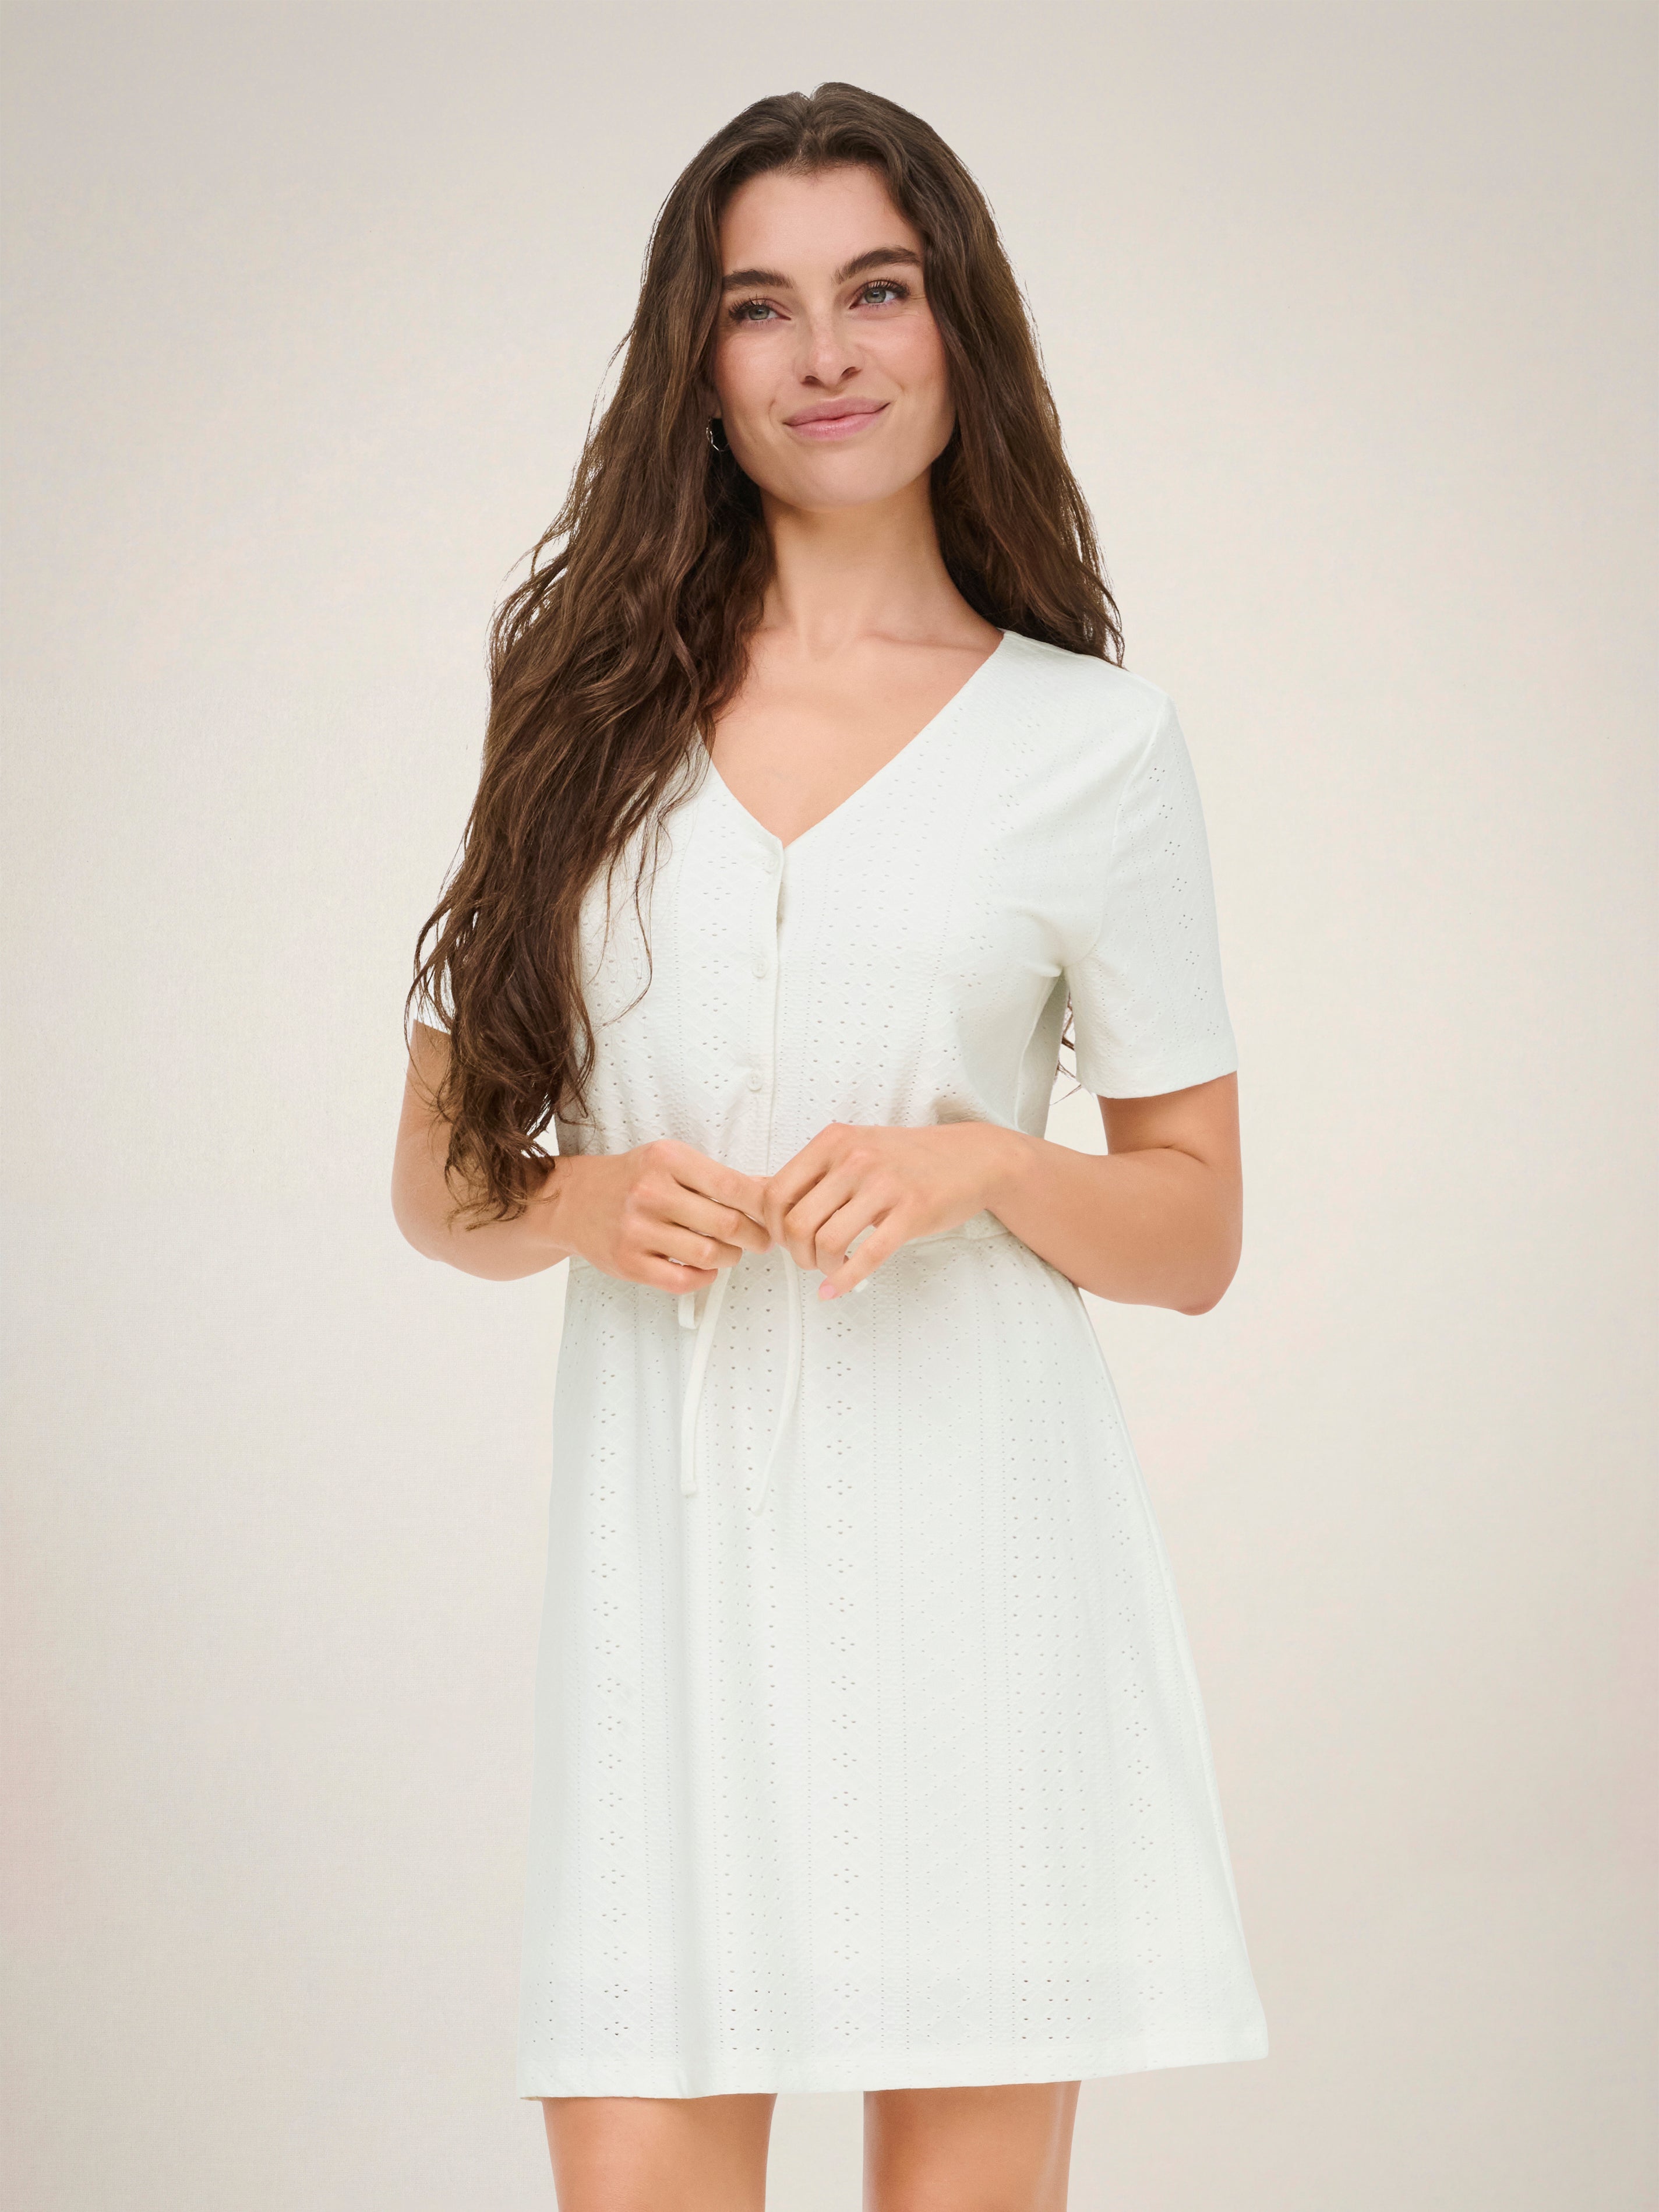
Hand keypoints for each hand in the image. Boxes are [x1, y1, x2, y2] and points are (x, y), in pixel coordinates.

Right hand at [536, 1138, 771, 1294]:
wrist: (573, 1201)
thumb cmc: (629, 1179)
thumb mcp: (670, 1162)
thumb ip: (716, 1178)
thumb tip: (768, 1189)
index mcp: (666, 1161)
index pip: (732, 1186)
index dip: (763, 1206)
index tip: (775, 1215)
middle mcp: (650, 1193)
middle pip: (727, 1223)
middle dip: (755, 1236)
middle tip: (761, 1239)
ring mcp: (637, 1230)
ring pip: (708, 1254)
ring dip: (730, 1257)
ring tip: (729, 1251)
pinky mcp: (628, 1263)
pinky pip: (683, 1280)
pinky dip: (704, 1277)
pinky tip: (705, 1268)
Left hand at [761, 1121, 1022, 1300]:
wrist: (971, 1157)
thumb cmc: (906, 1159)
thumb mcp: (854, 1148)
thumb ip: (812, 1171)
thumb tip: (755, 1196)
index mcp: (833, 1141)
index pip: (776, 1192)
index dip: (772, 1226)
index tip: (783, 1239)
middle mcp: (854, 1158)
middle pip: (797, 1223)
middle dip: (796, 1253)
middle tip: (809, 1259)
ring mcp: (884, 1184)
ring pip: (828, 1242)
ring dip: (821, 1267)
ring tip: (830, 1268)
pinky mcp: (911, 1212)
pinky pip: (867, 1256)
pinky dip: (845, 1280)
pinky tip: (838, 1289)